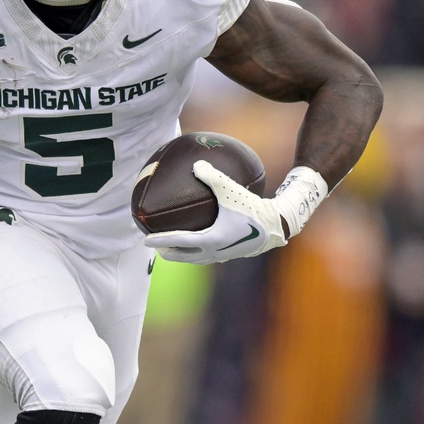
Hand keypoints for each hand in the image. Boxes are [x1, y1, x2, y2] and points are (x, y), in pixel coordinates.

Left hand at [140, 160, 287, 264]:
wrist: (277, 225)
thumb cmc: (253, 207)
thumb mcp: (231, 189)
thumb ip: (212, 177)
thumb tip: (196, 165)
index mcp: (210, 240)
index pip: (179, 242)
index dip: (161, 241)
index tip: (146, 240)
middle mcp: (215, 252)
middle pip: (185, 256)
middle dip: (169, 253)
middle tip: (157, 249)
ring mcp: (225, 255)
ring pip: (198, 259)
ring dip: (185, 255)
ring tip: (175, 250)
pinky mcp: (234, 253)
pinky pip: (211, 255)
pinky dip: (200, 251)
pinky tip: (202, 242)